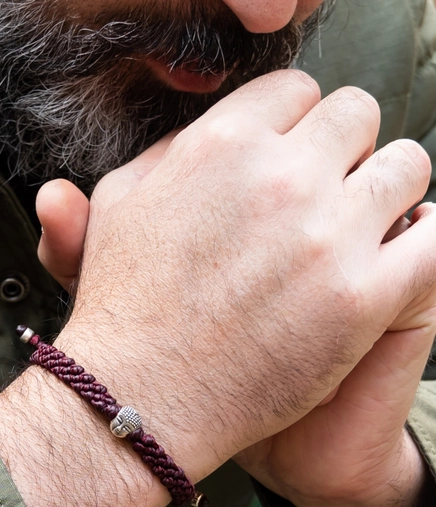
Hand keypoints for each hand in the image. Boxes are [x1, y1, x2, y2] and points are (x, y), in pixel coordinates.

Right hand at [40, 71, 435, 502]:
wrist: (139, 401)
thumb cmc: (124, 313)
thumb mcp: (114, 215)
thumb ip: (153, 159)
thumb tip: (183, 137)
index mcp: (223, 144)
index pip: (298, 91)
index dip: (298, 129)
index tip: (293, 163)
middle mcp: (281, 177)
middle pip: (358, 117)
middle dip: (345, 152)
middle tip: (328, 200)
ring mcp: (326, 236)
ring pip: (408, 166)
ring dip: (389, 194)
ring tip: (363, 235)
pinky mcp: (362, 298)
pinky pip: (434, 241)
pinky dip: (421, 246)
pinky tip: (394, 268)